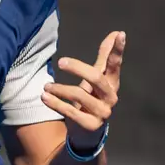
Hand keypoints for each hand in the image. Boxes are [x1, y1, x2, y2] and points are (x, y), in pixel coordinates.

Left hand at [43, 30, 124, 151]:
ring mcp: (102, 112)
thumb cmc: (92, 98)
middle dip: (77, 67)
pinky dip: (55, 103)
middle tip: (60, 61)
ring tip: (45, 86)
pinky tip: (44, 97)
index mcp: (112, 83)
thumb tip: (116, 32)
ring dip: (59, 89)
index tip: (120, 34)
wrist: (87, 132)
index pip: (115, 64)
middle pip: (96, 77)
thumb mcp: (97, 78)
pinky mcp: (90, 125)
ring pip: (79, 95)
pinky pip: (70, 112)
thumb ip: (104, 57)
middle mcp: (111, 97)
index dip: (118, 50)